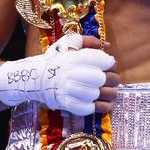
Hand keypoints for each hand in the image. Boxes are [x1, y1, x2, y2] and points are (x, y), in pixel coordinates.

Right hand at [0, 34, 117, 115]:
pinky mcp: (69, 105)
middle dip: (112, 78)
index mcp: (73, 58)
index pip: (100, 60)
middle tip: (111, 78)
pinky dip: (101, 106)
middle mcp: (71, 74)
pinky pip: (91, 109)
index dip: (109, 62)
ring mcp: (69, 91)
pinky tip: (102, 101)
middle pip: (102, 78)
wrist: (37, 79)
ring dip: (110, 93)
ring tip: (110, 91)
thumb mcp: (69, 43)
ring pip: (99, 95)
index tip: (109, 63)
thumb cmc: (57, 60)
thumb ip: (88, 41)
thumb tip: (106, 46)